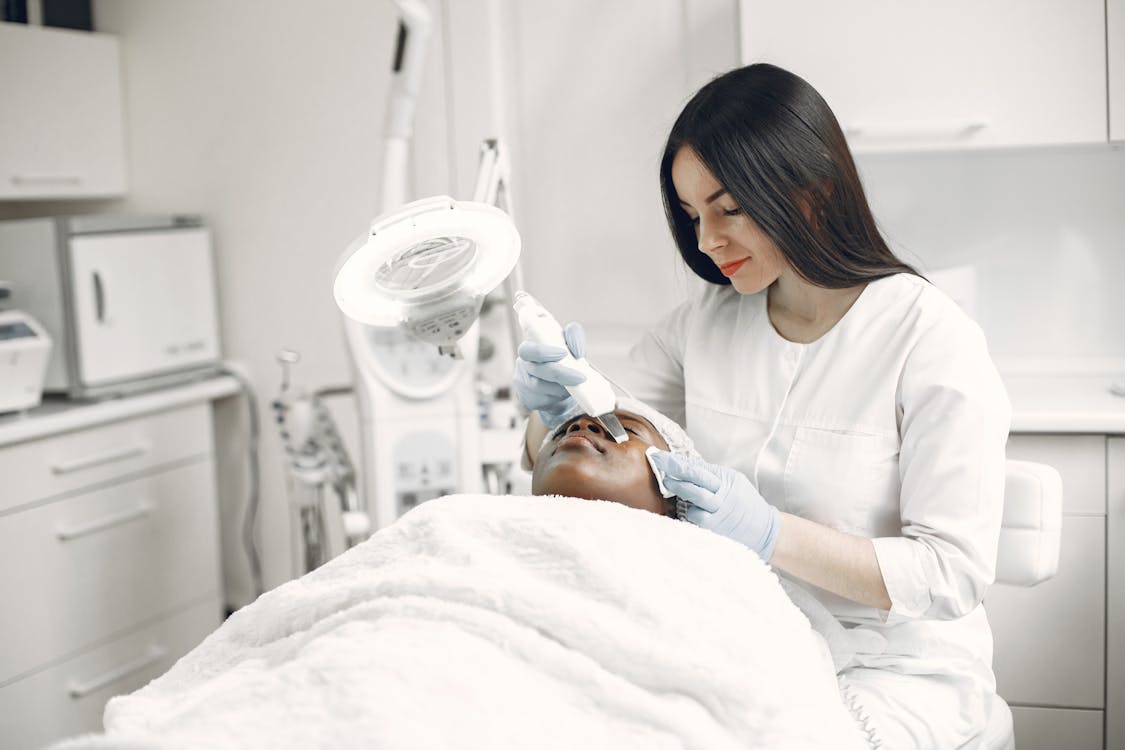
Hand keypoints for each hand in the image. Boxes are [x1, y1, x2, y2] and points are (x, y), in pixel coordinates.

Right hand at [512, 321, 587, 427]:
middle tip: (581, 377)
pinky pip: (545, 401)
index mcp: (529, 347)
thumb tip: (577, 350)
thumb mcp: (568, 342)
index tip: (564, 352)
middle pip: (537, 371)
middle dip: (560, 374)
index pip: (528, 350)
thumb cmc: (562, 357)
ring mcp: (523, 385)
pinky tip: (565, 392)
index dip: (543, 352)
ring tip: (576, 384)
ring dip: (562, 387)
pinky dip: (559, 397)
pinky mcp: (529, 400)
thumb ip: (573, 335)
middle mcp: (522, 365)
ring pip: (542, 388)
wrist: (559, 381)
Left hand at [648, 451, 780, 560]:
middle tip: (659, 468)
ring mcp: (718, 517)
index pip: (695, 469)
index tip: (657, 457)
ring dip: (682, 499)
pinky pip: (695, 524)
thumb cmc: (744, 503)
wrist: (765, 530)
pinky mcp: (715, 533)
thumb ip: (711, 475)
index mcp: (724, 482)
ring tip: (675, 491)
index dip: (674, 463)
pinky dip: (689, 518)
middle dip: (674, 474)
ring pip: (692, 507)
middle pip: (694, 484)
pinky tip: (691, 514)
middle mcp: (721, 499)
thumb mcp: (733, 481)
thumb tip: (683, 467)